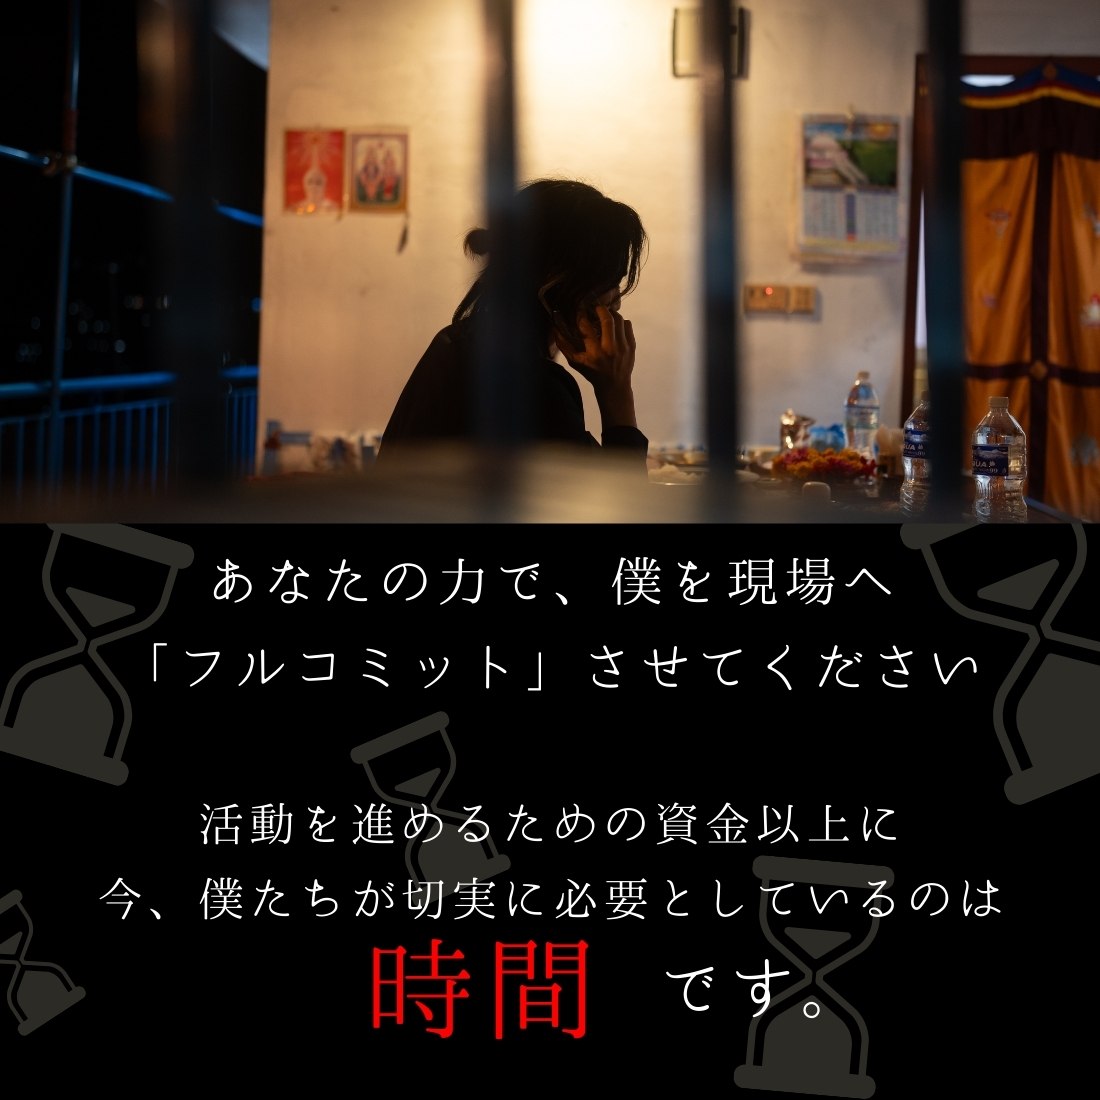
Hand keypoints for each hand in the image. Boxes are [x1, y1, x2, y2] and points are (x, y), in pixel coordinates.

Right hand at [554, 304, 637, 428]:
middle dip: (600, 309)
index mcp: (594, 354)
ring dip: (611, 313)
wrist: (614, 386)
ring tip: (605, 313)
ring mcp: (623, 347)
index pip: (587, 328)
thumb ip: (565, 346)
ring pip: (619, 320)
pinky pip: (628, 325)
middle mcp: (610, 349)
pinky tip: (615, 325)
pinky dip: (621, 321)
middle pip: (607, 320)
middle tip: (595, 306)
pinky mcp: (632, 346)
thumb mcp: (575, 362)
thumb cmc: (592, 373)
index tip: (580, 311)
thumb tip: (555, 328)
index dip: (581, 316)